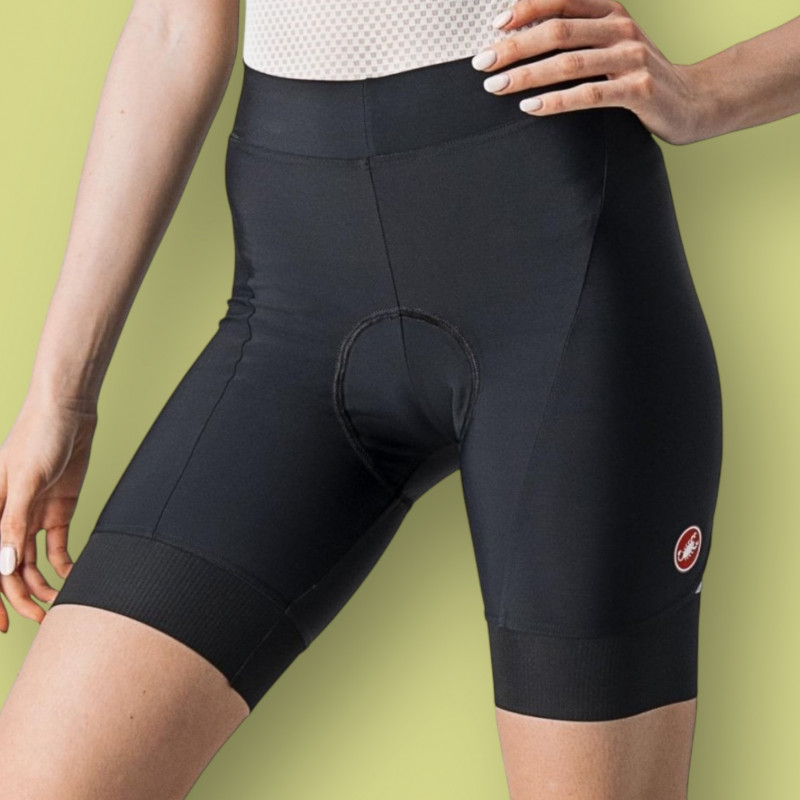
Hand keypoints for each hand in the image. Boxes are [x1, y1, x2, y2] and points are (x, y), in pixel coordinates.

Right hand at [0, 398, 97, 631]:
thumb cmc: (38, 435)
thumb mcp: (25, 479)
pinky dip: (65, 563)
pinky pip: (57, 545)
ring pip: (32, 562)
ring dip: (45, 583)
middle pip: (9, 569)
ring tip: (63, 602)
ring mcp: (33, 515)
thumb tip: (0, 568)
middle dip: (22, 598)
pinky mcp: (58, 509)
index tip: (3, 627)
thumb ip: (11, 522)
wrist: (68, 410)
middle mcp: (8, 518)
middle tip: (44, 619)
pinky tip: (76, 577)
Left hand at [472, 0, 703, 145]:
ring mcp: (631, 59)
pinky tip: (529, 107)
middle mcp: (621, 29)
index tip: (495, 25)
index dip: (526, 9)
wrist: (693, 100)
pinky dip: (555, 101)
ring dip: (526, 75)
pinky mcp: (638, 90)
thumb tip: (524, 39)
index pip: (562, 1)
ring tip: (496, 87)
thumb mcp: (613, 44)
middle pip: (557, 31)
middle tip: (482, 63)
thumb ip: (579, 35)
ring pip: (568, 63)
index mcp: (611, 12)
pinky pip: (589, 95)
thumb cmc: (639, 75)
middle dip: (514, 47)